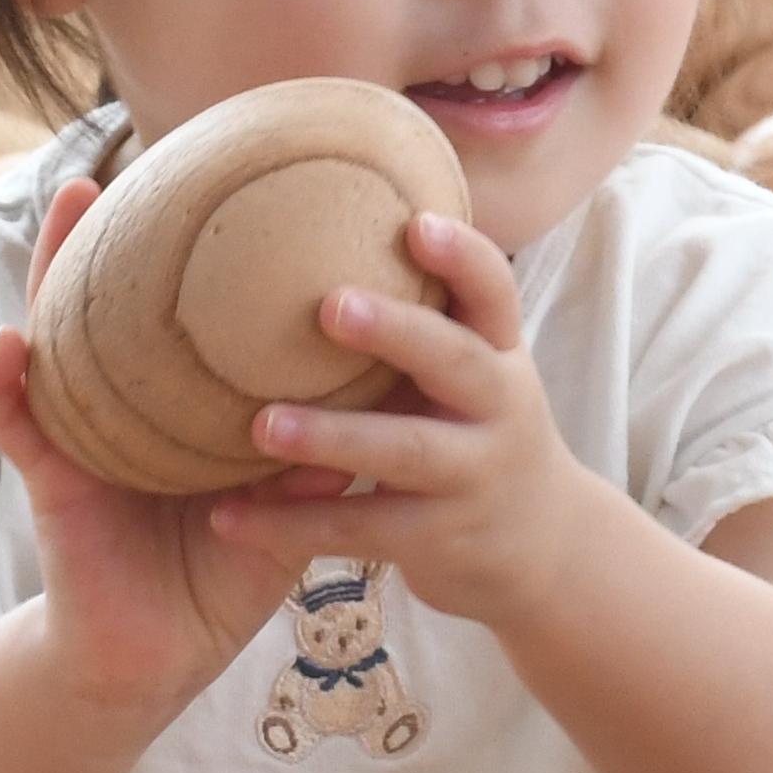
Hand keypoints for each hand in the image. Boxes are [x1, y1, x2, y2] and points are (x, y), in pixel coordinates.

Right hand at [0, 174, 309, 719]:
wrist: (165, 661)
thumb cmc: (223, 575)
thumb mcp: (285, 505)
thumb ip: (319, 450)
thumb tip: (383, 389)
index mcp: (178, 410)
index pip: (176, 319)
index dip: (183, 261)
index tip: (206, 184)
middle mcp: (124, 411)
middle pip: (105, 312)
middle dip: (102, 242)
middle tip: (103, 171)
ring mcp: (84, 440)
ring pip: (57, 346)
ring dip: (48, 278)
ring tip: (61, 214)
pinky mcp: (56, 487)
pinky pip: (23, 432)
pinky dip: (5, 391)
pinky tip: (1, 350)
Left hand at [202, 212, 609, 633]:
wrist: (544, 549)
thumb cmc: (475, 432)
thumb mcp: (472, 373)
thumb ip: (421, 321)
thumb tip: (314, 223)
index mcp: (499, 355)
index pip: (493, 294)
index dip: (463, 256)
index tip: (416, 223)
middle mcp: (499, 409)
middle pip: (456, 362)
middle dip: (398, 333)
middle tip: (332, 306)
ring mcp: (473, 477)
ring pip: (405, 453)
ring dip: (333, 438)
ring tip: (263, 425)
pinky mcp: (439, 538)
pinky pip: (360, 528)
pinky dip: (291, 524)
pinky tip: (227, 516)